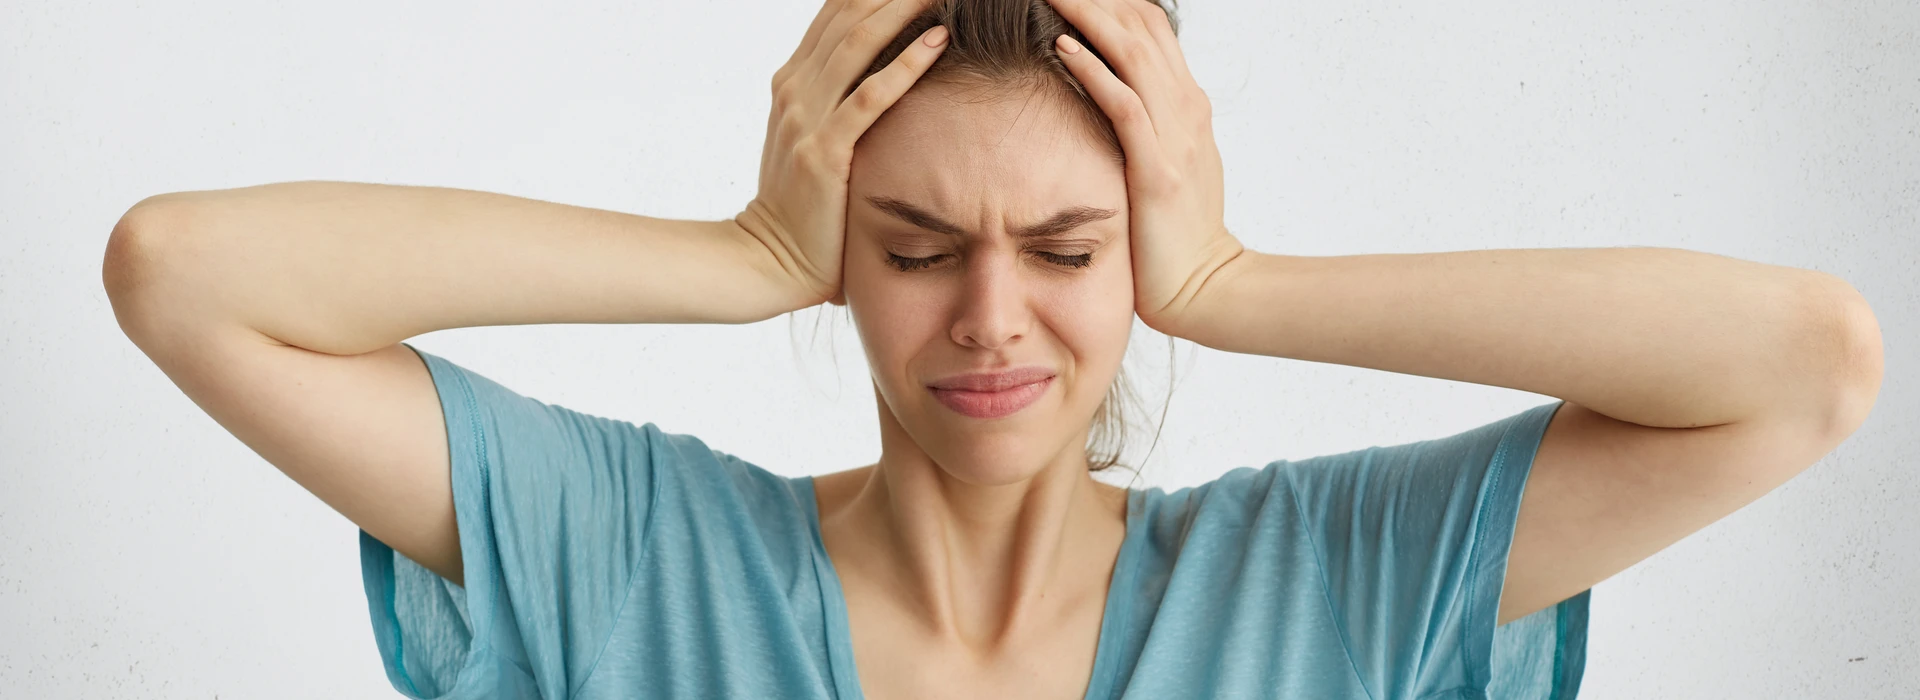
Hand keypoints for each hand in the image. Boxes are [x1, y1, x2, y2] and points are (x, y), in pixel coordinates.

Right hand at [734, 0, 949, 307]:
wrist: (768, 259)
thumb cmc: (803, 207)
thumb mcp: (811, 140)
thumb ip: (835, 105)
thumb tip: (881, 78)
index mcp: (793, 82)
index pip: (835, 12)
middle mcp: (795, 89)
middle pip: (848, 14)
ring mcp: (805, 118)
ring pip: (858, 42)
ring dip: (904, 8)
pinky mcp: (824, 152)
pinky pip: (869, 97)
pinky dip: (906, 65)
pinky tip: (939, 40)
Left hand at [1044, 0, 1245, 334]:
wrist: (1206, 287)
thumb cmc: (1176, 233)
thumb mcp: (1168, 165)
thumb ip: (1150, 128)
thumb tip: (1113, 103)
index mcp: (1187, 104)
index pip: (1150, 28)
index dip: (1112, 1)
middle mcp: (1185, 109)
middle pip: (1140, 26)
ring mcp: (1175, 136)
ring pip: (1132, 52)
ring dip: (1088, 14)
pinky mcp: (1157, 170)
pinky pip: (1123, 105)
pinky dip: (1093, 71)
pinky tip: (1062, 46)